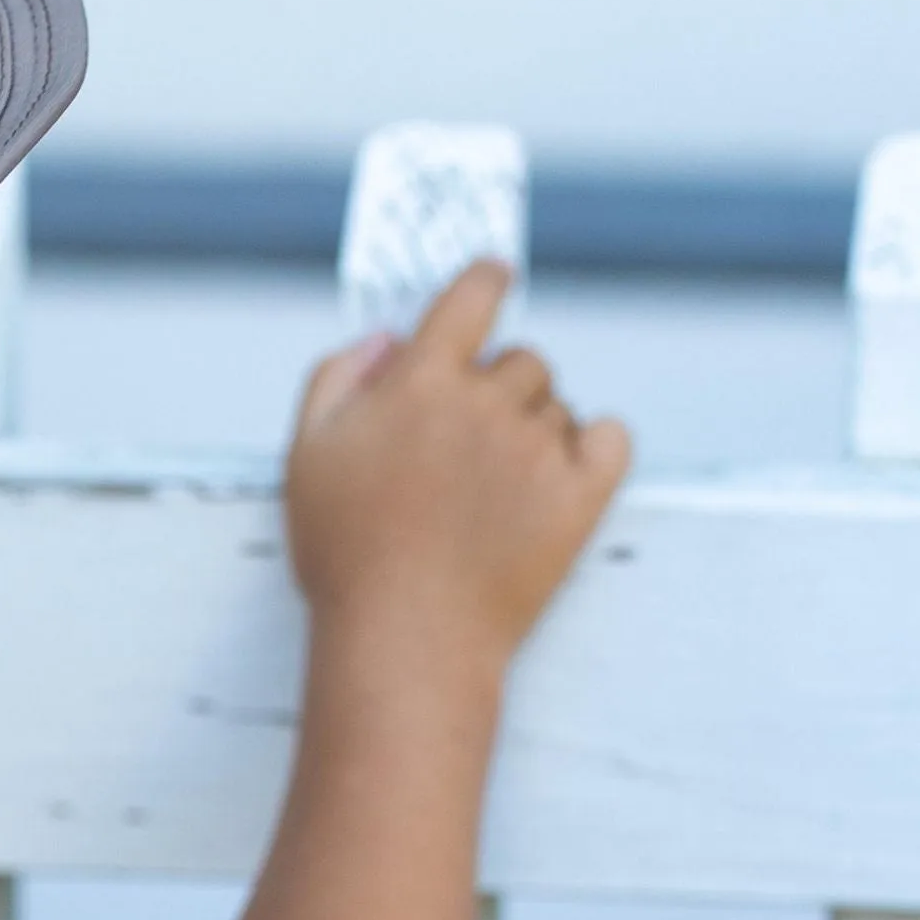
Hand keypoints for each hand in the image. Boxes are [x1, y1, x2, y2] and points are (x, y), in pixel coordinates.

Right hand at [284, 261, 629, 691]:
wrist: (405, 640)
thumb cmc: (347, 555)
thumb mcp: (308, 456)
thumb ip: (337, 377)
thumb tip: (387, 337)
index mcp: (421, 381)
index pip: (472, 294)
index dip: (485, 281)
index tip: (494, 279)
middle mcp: (486, 402)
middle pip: (522, 359)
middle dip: (500, 390)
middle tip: (468, 450)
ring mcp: (537, 448)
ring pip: (557, 405)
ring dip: (535, 430)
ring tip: (493, 493)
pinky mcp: (581, 495)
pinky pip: (611, 438)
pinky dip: (595, 448)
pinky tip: (562, 475)